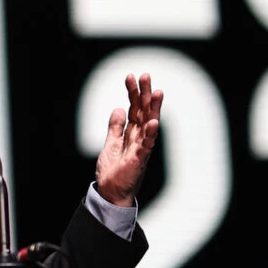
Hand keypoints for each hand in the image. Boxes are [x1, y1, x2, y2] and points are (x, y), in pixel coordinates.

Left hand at [95, 72, 162, 206]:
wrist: (111, 192)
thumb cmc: (114, 170)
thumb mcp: (111, 143)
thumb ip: (115, 127)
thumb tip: (118, 108)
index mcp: (132, 133)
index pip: (134, 109)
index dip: (133, 93)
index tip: (131, 76)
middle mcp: (140, 138)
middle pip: (144, 112)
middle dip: (145, 94)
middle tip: (146, 75)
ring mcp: (141, 148)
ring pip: (149, 125)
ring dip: (153, 109)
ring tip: (156, 92)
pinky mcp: (139, 160)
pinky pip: (147, 145)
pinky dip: (150, 134)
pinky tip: (152, 122)